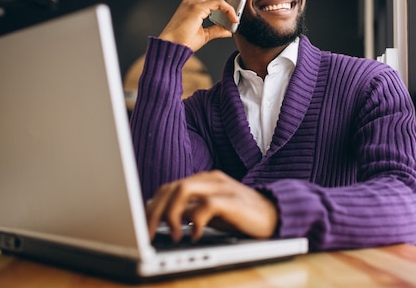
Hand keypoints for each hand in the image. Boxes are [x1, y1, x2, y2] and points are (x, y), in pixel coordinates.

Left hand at [145, 170, 278, 241]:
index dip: (151, 207)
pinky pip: (206, 205)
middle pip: (171, 188)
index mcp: (203, 180)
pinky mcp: (233, 200)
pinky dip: (195, 222)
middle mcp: (210, 179)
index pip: (168, 188)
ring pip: (183, 190)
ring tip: (173, 235)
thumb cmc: (242, 217)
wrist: (276, 215)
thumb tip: (162, 220)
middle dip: (153, 212)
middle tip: (146, 235)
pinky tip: (195, 236)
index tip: (139, 226)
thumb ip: (190, 211)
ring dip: (171, 214)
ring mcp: (222, 187)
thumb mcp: (211, 214)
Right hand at [159, 0, 253, 50]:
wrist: (170, 48)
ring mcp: (193, 3)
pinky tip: (234, 18)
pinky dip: (229, 9)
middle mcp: (192, 0)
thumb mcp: (204, 35)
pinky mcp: (196, 8)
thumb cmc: (182, 43)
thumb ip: (216, 30)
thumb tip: (229, 30)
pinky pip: (218, 3)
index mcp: (192, 4)